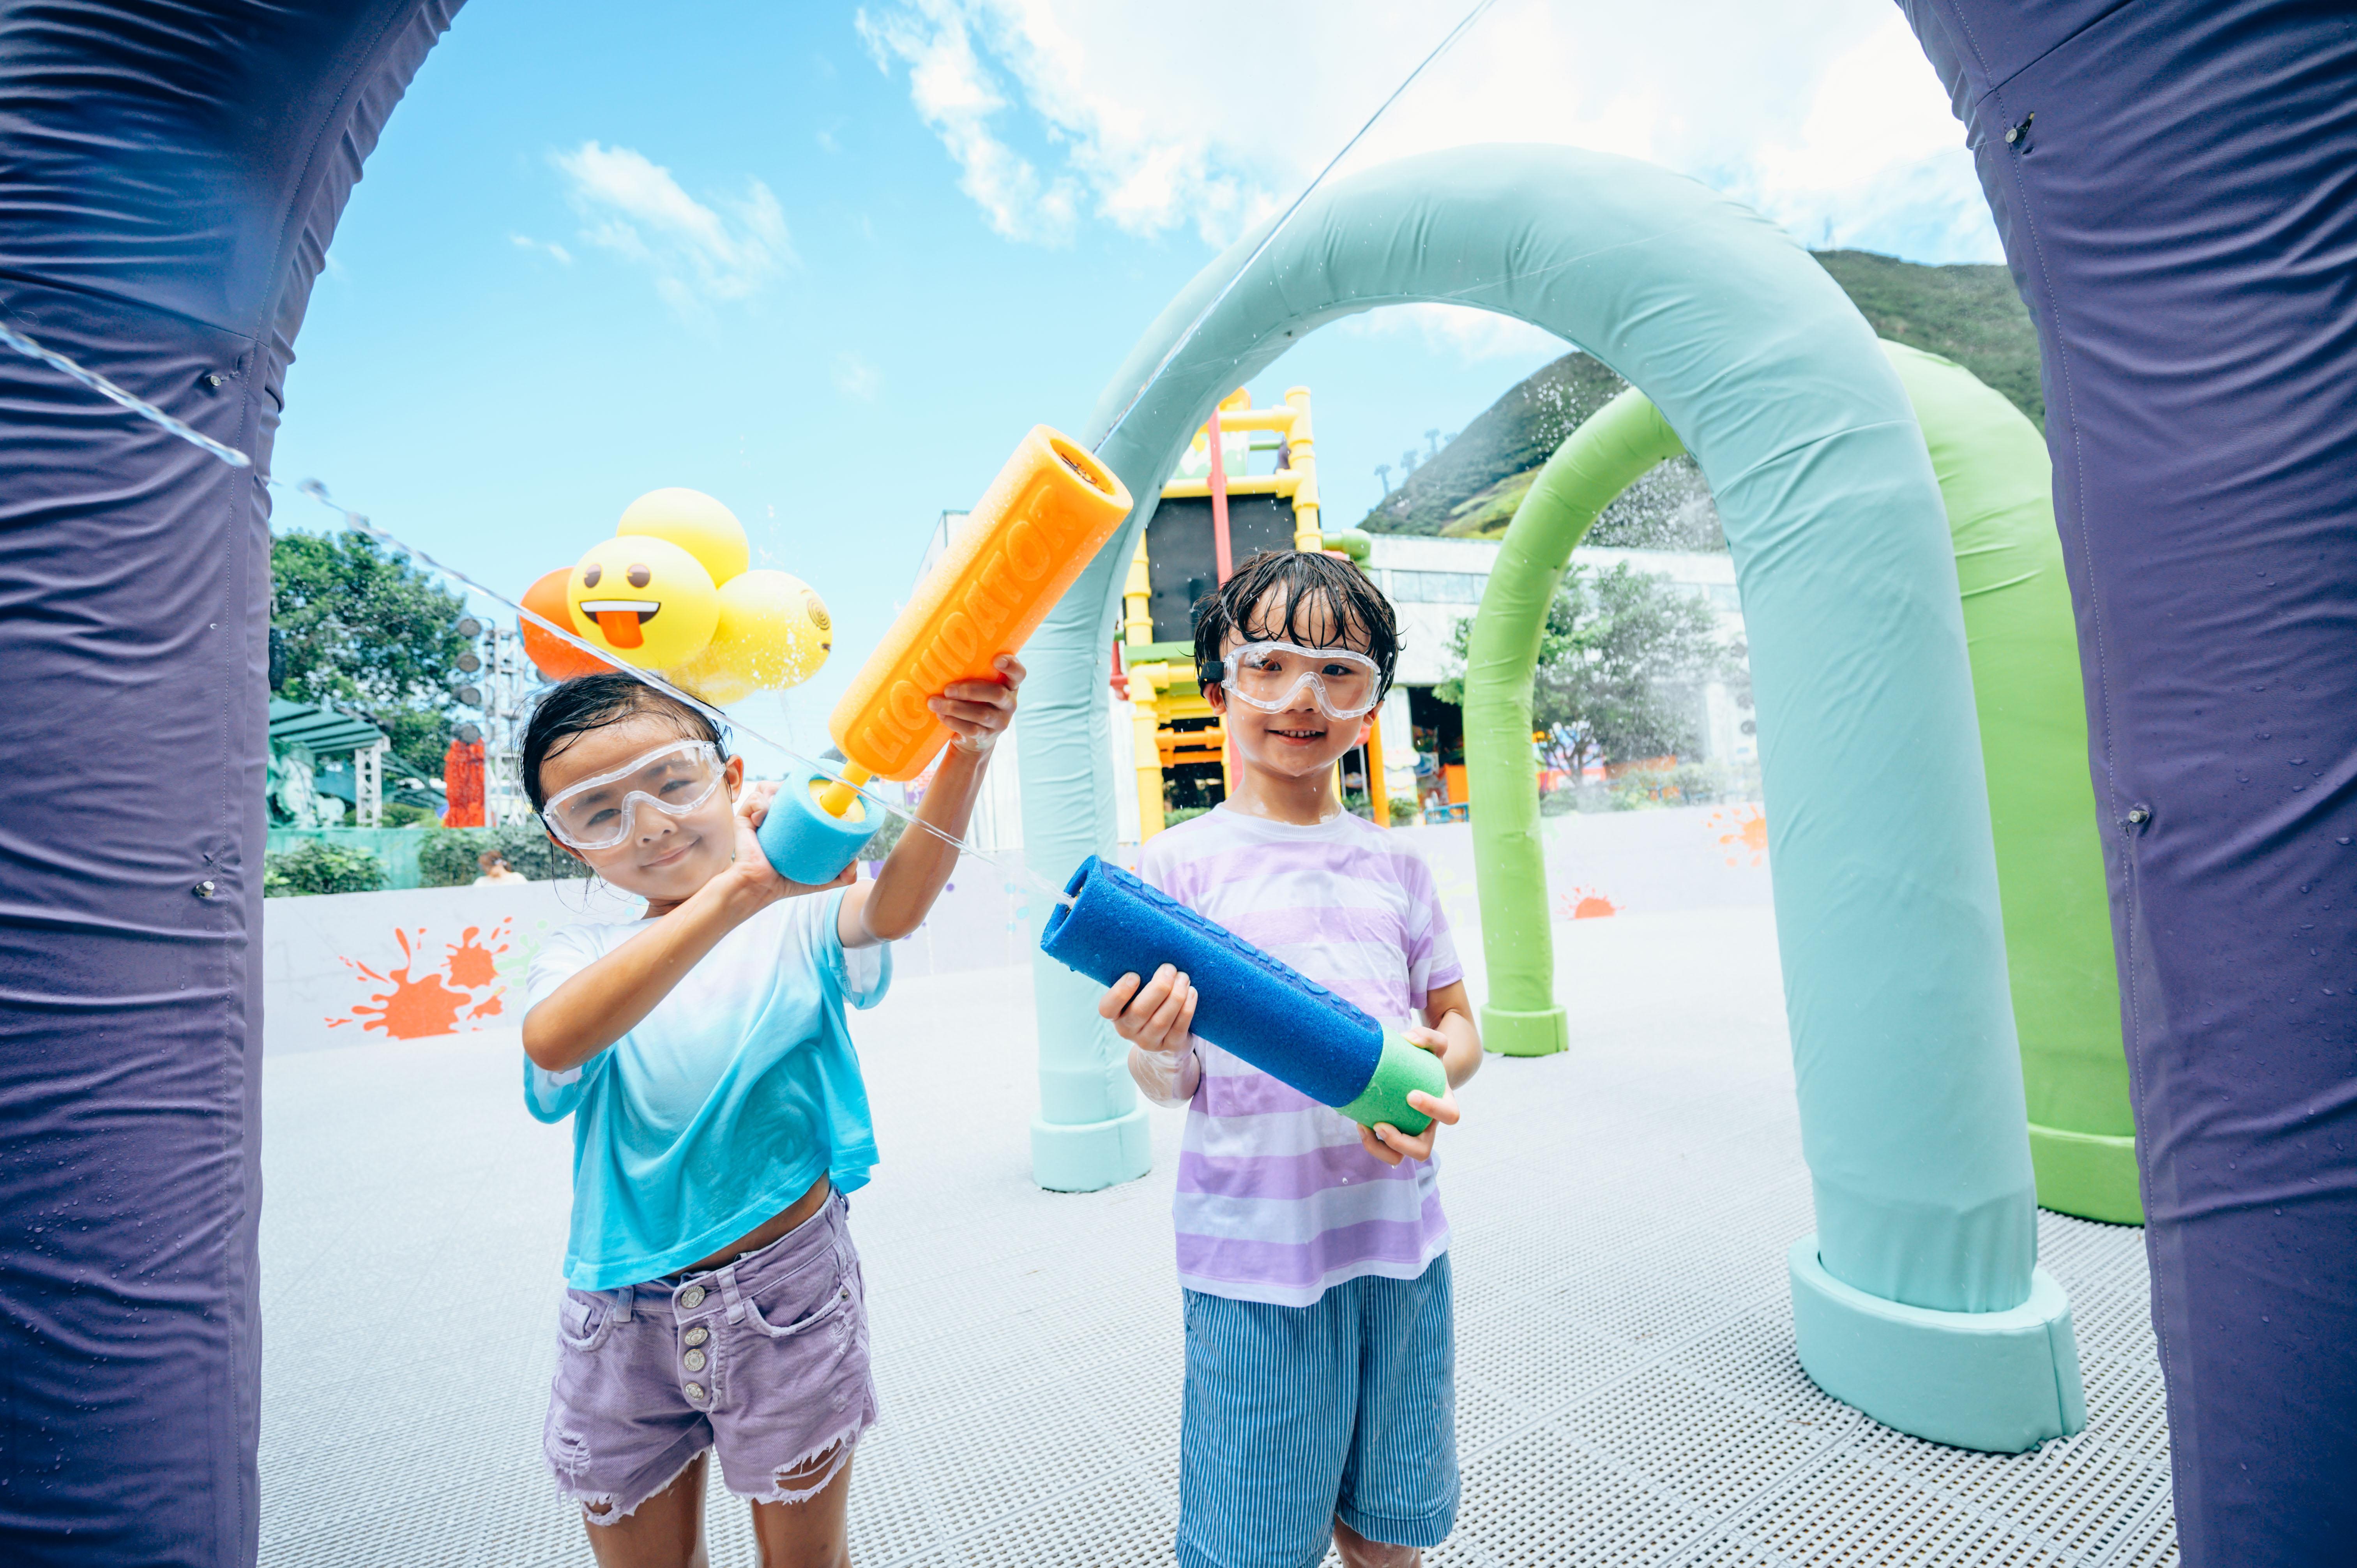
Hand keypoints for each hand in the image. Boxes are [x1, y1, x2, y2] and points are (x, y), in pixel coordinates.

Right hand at [728, 777, 852, 903]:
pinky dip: (760, 805)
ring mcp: (757, 815)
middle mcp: (774, 814)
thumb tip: (855, 863)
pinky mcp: (743, 819)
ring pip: (768, 787)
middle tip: (802, 803)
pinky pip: (753, 800)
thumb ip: (843, 875)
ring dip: (776, 792)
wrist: (760, 889)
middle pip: (785, 786)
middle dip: (794, 787)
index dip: (807, 789)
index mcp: (791, 821)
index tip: (819, 794)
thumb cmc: (786, 882)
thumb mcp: (820, 877)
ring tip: (782, 810)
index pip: (799, 795)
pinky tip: (763, 819)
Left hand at [932, 654, 1024, 754]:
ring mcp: (1001, 721)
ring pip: (982, 714)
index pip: (1019, 674)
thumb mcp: (978, 685)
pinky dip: (954, 722)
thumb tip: (940, 656)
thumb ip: (972, 672)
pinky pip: (972, 729)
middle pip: (997, 694)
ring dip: (955, 708)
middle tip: (947, 689)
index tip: (997, 660)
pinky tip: (940, 715)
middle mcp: (1009, 703)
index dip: (1011, 666)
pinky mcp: (988, 736)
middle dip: (970, 691)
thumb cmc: (973, 700)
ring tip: (934, 703)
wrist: (975, 738)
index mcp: (1009, 685)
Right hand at [1099, 964, 1196, 1054]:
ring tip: (1183, 978)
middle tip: (1169, 969)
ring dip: (1175, 996)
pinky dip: (1187, 1008)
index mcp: (1115, 1014)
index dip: (1119, 992)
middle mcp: (1128, 1030)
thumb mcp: (1138, 993)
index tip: (1134, 975)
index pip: (1107, 1008)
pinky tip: (1191, 992)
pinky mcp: (1169, 1046)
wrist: (1164, 1034)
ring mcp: (1148, 1041)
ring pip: (1161, 1020)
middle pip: (1140, 1011)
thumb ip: (1140, 979)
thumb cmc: (1149, 1003)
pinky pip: (1178, 1028)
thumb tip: (1152, 952)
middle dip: (1158, 987)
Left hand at [1357, 1025, 1459, 1166]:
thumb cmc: (1426, 1060)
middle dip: (1401, 1143)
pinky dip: (1370, 1142)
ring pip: (1398, 1158)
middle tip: (1381, 1124)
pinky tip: (1360, 1123)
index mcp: (1444, 1106)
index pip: (1449, 1116)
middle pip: (1422, 1150)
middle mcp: (1428, 1127)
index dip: (1432, 1110)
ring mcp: (1410, 1136)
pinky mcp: (1392, 1138)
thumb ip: (1428, 1037)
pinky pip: (1382, 1150)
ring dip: (1381, 1148)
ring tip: (1367, 1126)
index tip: (1410, 1095)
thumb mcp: (1433, 1044)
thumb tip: (1409, 1039)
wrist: (1417, 1073)